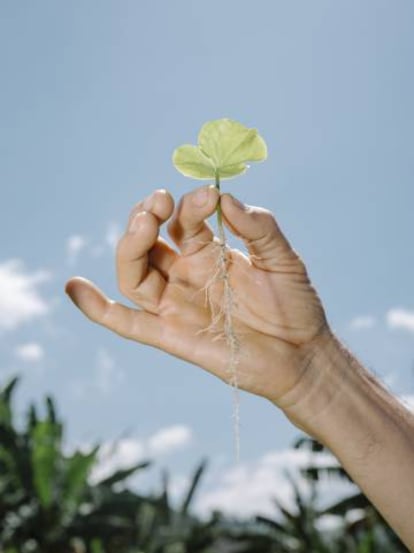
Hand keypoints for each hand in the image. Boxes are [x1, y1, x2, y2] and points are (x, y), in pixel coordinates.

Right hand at [65, 186, 328, 405]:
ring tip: (142, 223)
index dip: (191, 206)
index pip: (185, 221)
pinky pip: (127, 322)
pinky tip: (75, 287)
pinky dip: (98, 309)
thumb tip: (225, 198)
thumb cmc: (295, 306)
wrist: (302, 355)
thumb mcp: (282, 260)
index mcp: (210, 252)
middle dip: (146, 218)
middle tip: (157, 202)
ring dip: (129, 247)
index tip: (210, 198)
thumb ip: (259, 228)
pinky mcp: (171, 335)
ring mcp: (176, 304)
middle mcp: (186, 274)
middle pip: (148, 242)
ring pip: (134, 274)